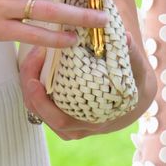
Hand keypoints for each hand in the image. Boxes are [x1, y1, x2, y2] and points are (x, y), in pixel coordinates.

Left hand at [19, 30, 155, 139]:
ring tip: (35, 55)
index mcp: (93, 121)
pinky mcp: (60, 112)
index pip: (60, 120)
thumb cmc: (135, 83)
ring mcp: (67, 122)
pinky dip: (33, 83)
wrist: (136, 93)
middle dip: (30, 85)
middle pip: (41, 112)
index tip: (34, 80)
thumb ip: (131, 55)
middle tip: (33, 57)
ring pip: (36, 107)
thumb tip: (125, 38)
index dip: (42, 103)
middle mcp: (78, 127)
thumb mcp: (136, 70)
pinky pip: (38, 101)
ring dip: (29, 81)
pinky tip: (37, 62)